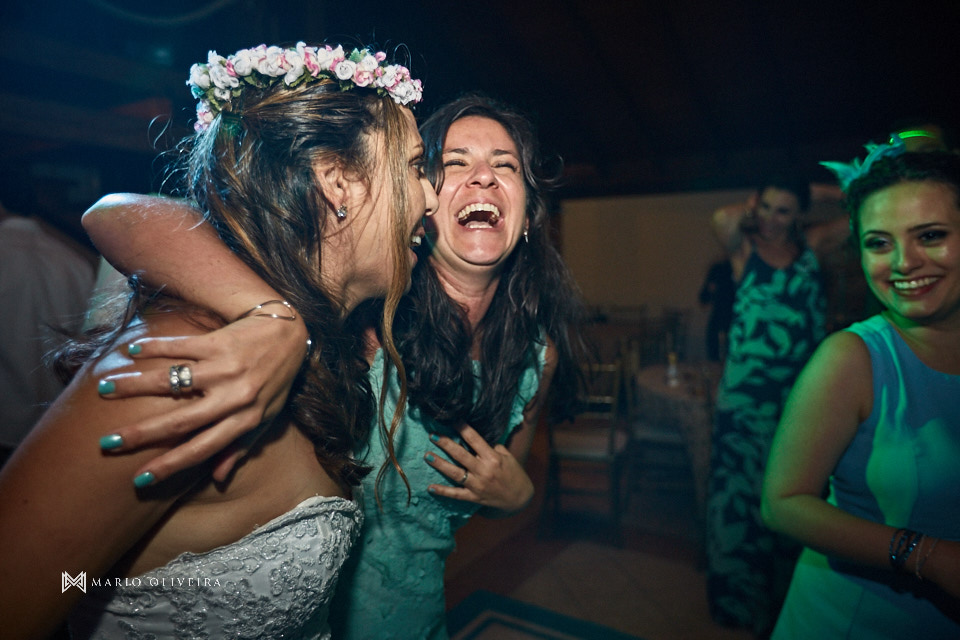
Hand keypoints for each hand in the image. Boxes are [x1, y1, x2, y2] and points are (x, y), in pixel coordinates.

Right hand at [96, 315, 308, 482]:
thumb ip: (240, 447)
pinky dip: (152, 348)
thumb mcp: (266, 417)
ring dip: (135, 385)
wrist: (288, 332)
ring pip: (172, 380)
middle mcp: (234, 396)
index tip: (140, 479)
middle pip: (180, 420)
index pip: (203, 449)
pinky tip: (130, 352)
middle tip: (108, 442)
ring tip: (104, 389)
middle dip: (141, 434)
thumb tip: (218, 479)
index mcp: (245, 419)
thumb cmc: (275, 380)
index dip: (171, 466)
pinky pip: (179, 347)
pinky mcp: (217, 341)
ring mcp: (224, 367)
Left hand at [424, 424, 533, 514]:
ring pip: (455, 473)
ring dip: (440, 464)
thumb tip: (475, 441)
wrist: (520, 499)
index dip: (462, 428)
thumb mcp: (507, 457)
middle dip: (445, 444)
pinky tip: (430, 487)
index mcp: (493, 457)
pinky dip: (443, 491)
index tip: (452, 420)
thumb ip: (492, 448)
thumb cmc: (514, 474)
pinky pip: (456, 494)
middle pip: (461, 454)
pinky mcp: (474, 497)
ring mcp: (477, 485)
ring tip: (428, 456)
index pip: (474, 439)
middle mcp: (484, 470)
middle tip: (433, 435)